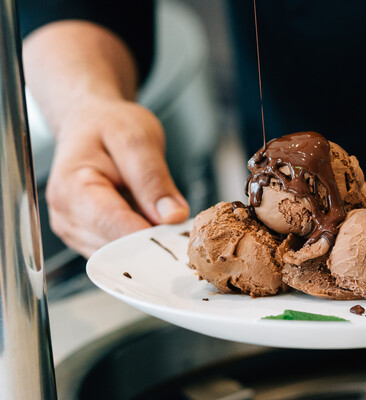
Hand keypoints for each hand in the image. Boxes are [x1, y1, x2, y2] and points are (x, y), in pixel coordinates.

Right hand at [46, 98, 188, 257]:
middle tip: (182, 230)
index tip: (180, 239)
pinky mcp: (87, 238)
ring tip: (164, 219)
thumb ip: (153, 178)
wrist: (90, 123)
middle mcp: (66, 215)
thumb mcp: (138, 139)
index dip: (149, 237)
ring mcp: (74, 231)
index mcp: (73, 188)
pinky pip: (119, 253)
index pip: (113, 226)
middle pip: (115, 247)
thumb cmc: (109, 126)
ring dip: (146, 245)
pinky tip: (150, 223)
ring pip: (119, 257)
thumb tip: (172, 217)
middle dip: (151, 242)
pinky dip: (139, 244)